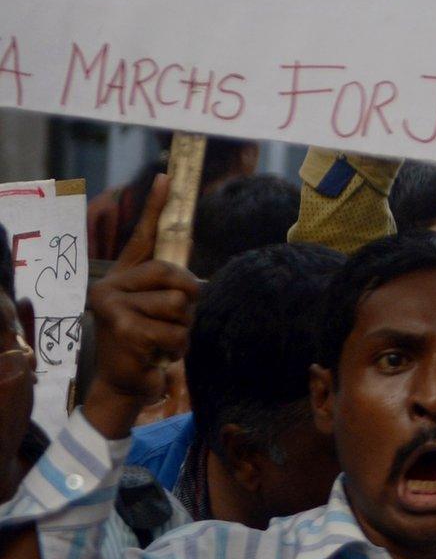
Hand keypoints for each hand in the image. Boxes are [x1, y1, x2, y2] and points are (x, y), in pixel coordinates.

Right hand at [84, 175, 200, 437]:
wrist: (124, 383)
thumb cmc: (147, 343)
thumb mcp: (159, 311)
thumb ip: (174, 292)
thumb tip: (200, 284)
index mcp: (123, 276)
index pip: (142, 237)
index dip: (155, 206)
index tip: (166, 175)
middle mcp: (111, 286)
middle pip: (175, 276)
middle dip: (188, 301)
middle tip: (174, 321)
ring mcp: (114, 307)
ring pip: (178, 306)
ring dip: (182, 330)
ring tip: (163, 341)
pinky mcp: (124, 329)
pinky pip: (174, 331)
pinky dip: (177, 348)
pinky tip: (157, 356)